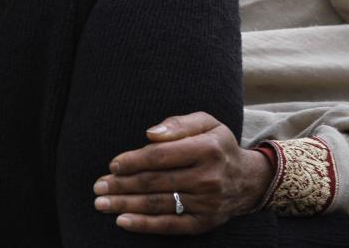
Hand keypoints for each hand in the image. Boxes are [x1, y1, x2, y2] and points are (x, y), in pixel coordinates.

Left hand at [93, 112, 271, 234]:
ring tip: (102, 202)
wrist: (249, 180)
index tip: (114, 165)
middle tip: (99, 185)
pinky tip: (122, 220)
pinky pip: (169, 225)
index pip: (162, 155)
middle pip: (155, 181)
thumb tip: (149, 134)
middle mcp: (208, 176)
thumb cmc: (219, 147)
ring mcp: (206, 202)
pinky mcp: (203, 222)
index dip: (133, 160)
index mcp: (208, 148)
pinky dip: (143, 225)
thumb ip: (180, 124)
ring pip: (157, 203)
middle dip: (122, 184)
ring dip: (124, 204)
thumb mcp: (208, 124)